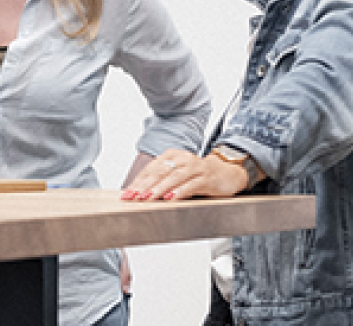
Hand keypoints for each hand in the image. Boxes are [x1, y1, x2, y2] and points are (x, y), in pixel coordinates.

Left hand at [122, 149, 245, 200]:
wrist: (226, 172)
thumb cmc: (196, 174)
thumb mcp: (177, 174)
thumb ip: (160, 180)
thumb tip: (137, 193)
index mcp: (171, 155)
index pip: (150, 169)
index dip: (137, 182)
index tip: (126, 193)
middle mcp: (182, 158)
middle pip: (159, 172)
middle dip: (143, 186)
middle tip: (132, 196)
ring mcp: (195, 167)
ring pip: (173, 178)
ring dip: (158, 189)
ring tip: (147, 198)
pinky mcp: (206, 178)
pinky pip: (190, 185)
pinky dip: (179, 192)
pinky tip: (170, 198)